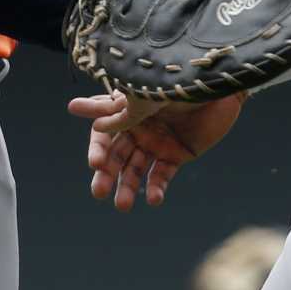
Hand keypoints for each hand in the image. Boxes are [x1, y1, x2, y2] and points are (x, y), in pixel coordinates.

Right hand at [66, 91, 244, 211]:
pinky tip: (153, 199)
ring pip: (136, 170)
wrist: (217, 87)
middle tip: (99, 192)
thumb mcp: (141, 96)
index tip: (95, 162)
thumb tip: (73, 107)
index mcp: (125, 113)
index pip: (104, 135)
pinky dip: (156, 188)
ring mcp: (157, 143)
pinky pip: (162, 175)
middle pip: (116, 157)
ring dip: (128, 187)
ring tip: (122, 205)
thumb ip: (112, 110)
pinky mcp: (178, 154)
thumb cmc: (177, 84)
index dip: (98, 149)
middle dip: (107, 175)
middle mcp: (138, 130)